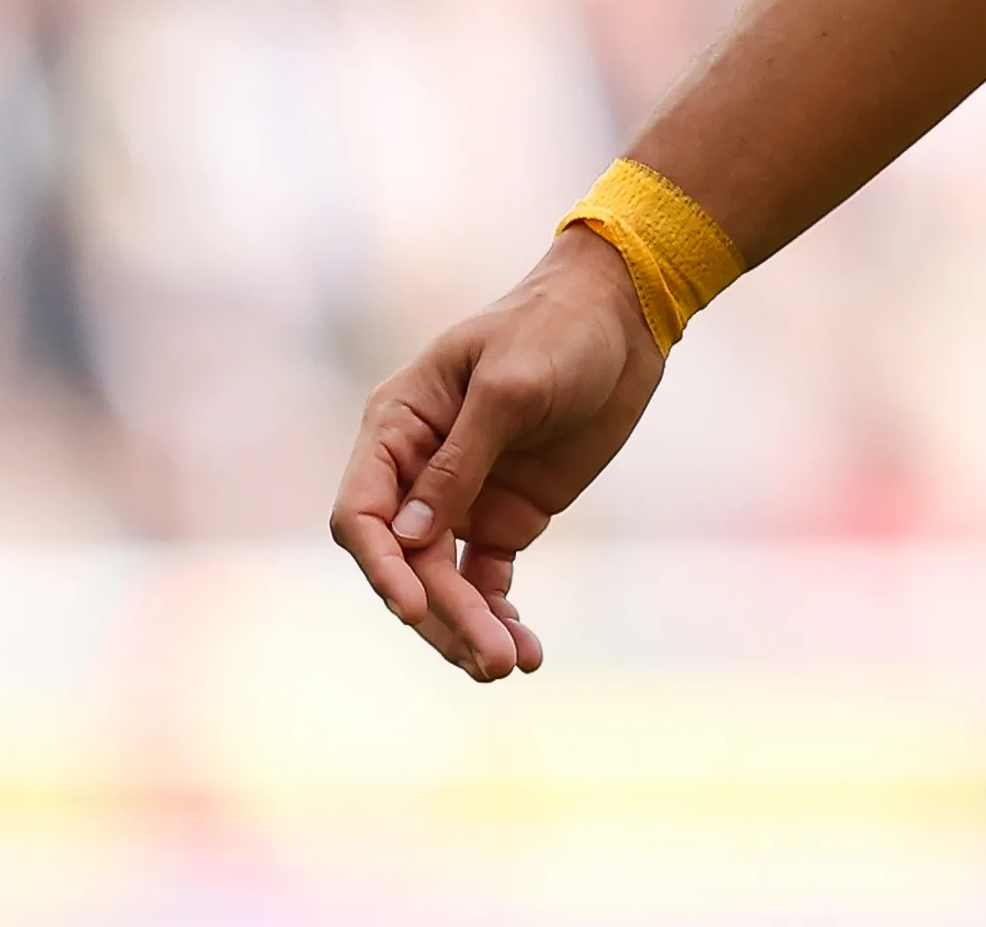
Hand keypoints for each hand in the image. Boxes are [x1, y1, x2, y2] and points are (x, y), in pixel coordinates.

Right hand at [329, 229, 664, 681]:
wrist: (624, 318)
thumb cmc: (556, 329)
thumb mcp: (510, 387)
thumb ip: (461, 460)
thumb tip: (410, 536)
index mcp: (398, 426)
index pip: (361, 513)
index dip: (381, 565)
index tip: (414, 607)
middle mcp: (418, 470)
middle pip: (408, 563)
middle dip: (441, 615)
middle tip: (488, 660)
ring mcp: (463, 497)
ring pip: (445, 582)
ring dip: (470, 626)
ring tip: (508, 667)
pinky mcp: (506, 515)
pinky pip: (488, 579)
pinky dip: (500, 613)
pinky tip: (525, 650)